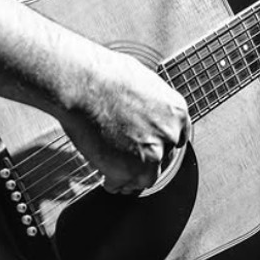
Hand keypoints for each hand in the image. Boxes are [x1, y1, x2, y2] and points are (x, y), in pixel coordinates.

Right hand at [58, 47, 189, 194]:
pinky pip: (122, 185)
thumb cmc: (105, 74)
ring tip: (119, 175)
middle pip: (163, 159)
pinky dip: (113, 184)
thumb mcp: (143, 82)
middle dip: (147, 159)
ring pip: (146, 178)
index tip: (150, 145)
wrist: (82, 83)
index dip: (161, 142)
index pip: (178, 137)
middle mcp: (169, 134)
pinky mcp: (128, 170)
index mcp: (176, 111)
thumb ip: (152, 104)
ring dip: (133, 178)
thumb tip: (146, 111)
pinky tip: (106, 178)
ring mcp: (151, 154)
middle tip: (130, 158)